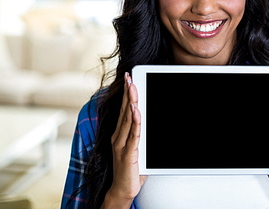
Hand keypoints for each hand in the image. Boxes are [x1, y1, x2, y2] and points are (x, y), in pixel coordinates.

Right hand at [102, 72, 145, 207]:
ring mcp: (121, 144)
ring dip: (131, 102)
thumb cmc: (130, 170)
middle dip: (127, 92)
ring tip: (132, 87)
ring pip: (128, 119)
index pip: (123, 110)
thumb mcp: (137, 149)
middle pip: (124, 110)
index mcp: (119, 134)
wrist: (121, 190)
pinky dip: (136, 121)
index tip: (128, 80)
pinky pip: (133, 134)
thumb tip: (150, 123)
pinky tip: (137, 111)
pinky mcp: (128, 152)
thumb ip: (141, 136)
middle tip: (129, 76)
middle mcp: (118, 137)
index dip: (125, 94)